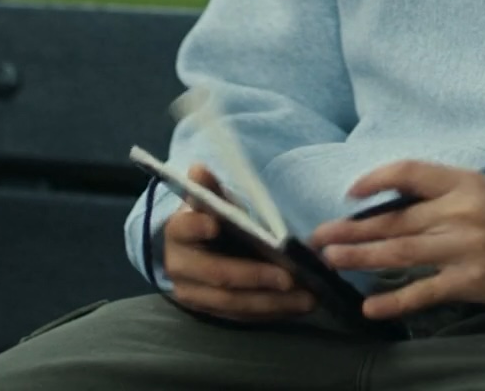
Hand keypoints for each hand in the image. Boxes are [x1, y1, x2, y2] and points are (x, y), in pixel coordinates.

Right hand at [162, 164, 314, 319]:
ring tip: (307, 297)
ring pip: (233, 302)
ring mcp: (194, 294)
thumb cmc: (209, 219)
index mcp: (177, 232)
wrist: (192, 251)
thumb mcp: (211, 201)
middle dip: (255, 276)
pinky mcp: (211, 312)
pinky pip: (242, 316)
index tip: (215, 224)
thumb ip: (210, 189)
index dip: (196, 227)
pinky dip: (271, 311)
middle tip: (290, 277)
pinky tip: (298, 306)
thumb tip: (199, 169)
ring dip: (271, 301)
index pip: (183, 228)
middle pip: (217, 275)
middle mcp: (180, 268)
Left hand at [311, 160, 484, 319]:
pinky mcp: (470, 282)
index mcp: (463, 182)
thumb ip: (443, 191)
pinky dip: (394, 301)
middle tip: (320, 235)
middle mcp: (460, 211)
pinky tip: (370, 306)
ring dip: (361, 256)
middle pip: (394, 219)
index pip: (408, 172)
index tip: (350, 193)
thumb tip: (393, 201)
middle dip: (352, 228)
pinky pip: (424, 291)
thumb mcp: (484, 188)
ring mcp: (464, 248)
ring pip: (400, 253)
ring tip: (332, 259)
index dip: (374, 179)